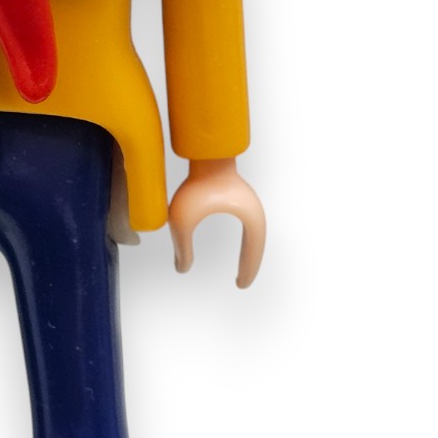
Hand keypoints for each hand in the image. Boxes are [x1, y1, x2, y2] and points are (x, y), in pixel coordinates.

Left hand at [168, 158, 265, 288]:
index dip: (248, 269)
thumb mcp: (183, 220)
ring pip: (254, 236)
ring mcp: (248, 203)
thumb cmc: (196, 183)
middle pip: (257, 246)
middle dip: (250, 264)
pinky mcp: (240, 198)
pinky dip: (245, 240)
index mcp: (250, 218)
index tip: (239, 284)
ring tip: (242, 270)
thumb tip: (181, 269)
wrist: (204, 153)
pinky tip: (236, 246)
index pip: (253, 251)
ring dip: (249, 253)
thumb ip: (182, 246)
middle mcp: (254, 212)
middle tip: (241, 282)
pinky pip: (248, 225)